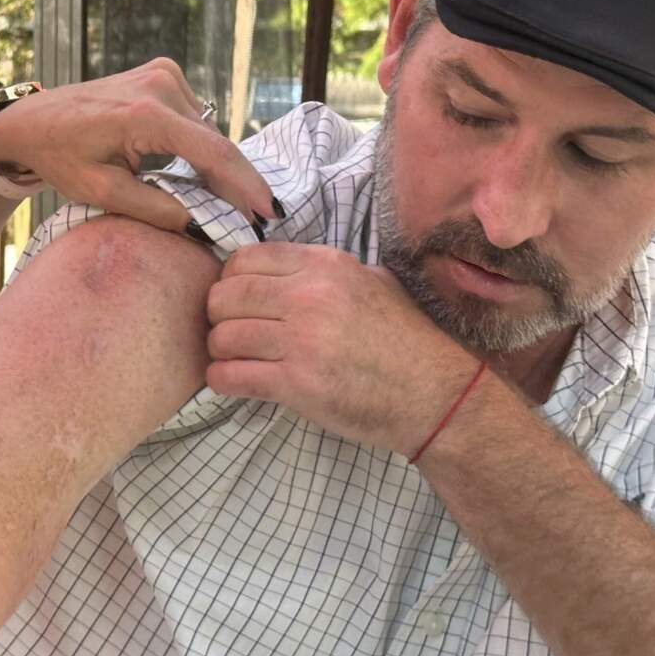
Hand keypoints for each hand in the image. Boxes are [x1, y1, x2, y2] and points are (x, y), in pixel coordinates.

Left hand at [0, 59, 278, 229]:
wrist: (33, 120)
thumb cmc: (60, 156)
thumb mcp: (101, 192)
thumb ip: (153, 209)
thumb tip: (201, 225)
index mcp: (143, 114)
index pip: (212, 152)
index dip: (245, 185)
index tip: (267, 212)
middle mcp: (160, 85)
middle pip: (214, 142)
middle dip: (230, 181)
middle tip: (244, 219)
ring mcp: (163, 74)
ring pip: (206, 131)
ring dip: (211, 163)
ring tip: (211, 199)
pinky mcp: (163, 72)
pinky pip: (193, 117)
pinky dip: (195, 144)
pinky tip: (186, 169)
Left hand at [203, 242, 479, 457]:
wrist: (436, 395)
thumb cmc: (405, 340)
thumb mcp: (372, 282)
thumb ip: (322, 272)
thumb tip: (273, 270)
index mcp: (325, 265)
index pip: (243, 260)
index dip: (229, 281)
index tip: (236, 300)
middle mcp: (309, 296)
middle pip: (224, 297)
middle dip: (218, 317)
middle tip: (230, 332)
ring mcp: (301, 340)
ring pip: (222, 336)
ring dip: (220, 351)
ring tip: (235, 359)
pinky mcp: (296, 384)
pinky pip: (230, 376)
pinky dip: (222, 380)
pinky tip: (234, 381)